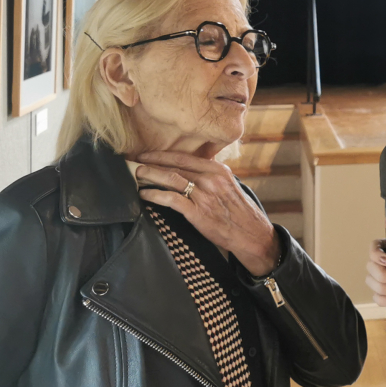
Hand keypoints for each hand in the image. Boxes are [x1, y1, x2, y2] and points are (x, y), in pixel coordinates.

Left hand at [133, 150, 280, 276]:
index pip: (184, 157)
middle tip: (135, 162)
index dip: (162, 154)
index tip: (148, 154)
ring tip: (137, 175)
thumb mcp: (229, 185)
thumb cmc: (238, 210)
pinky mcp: (197, 212)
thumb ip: (211, 175)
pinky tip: (144, 195)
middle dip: (152, 163)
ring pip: (171, 179)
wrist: (249, 232)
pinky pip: (171, 199)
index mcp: (218, 170)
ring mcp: (204, 195)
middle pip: (175, 166)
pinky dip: (154, 195)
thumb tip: (191, 168)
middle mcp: (210, 179)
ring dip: (151, 175)